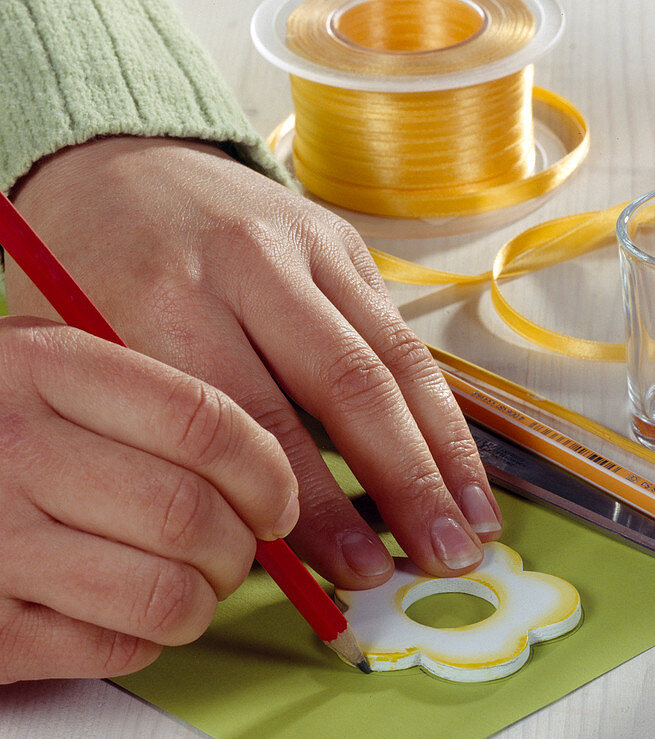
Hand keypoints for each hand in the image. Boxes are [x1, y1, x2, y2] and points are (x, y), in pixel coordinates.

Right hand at [0, 317, 298, 682]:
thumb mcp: (40, 369)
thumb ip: (137, 391)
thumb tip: (262, 464)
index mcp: (42, 367)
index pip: (202, 422)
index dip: (266, 472)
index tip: (278, 499)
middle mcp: (13, 449)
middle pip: (191, 514)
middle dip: (241, 548)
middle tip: (238, 550)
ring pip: (164, 593)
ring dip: (202, 601)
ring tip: (193, 587)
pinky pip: (112, 647)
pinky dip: (145, 639)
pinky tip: (129, 613)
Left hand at [6, 137, 501, 589]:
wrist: (124, 167)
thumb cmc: (96, 276)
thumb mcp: (100, 355)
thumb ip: (179, 437)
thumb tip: (272, 541)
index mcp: (167, 298)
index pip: (257, 421)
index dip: (314, 506)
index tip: (352, 571)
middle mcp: (252, 264)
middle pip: (347, 385)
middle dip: (405, 481)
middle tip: (441, 558)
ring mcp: (310, 246)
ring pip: (394, 357)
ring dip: (444, 449)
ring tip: (475, 523)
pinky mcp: (348, 243)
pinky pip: (403, 333)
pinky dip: (439, 407)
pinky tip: (461, 463)